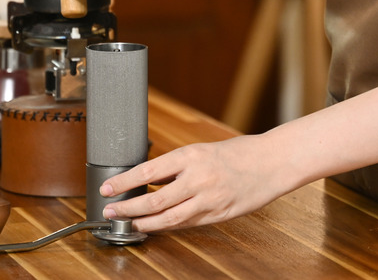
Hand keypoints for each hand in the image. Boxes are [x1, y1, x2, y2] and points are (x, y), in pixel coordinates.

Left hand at [100, 135, 293, 230]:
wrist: (270, 163)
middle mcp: (197, 179)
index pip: (147, 171)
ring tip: (129, 223)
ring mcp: (208, 200)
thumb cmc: (236, 153)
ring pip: (168, 218)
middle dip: (128, 208)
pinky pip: (186, 224)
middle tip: (111, 211)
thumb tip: (147, 179)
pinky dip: (167, 226)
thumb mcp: (199, 151)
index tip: (107, 188)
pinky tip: (155, 226)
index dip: (123, 182)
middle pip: (153, 200)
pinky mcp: (218, 215)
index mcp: (190, 156)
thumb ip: (174, 167)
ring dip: (144, 223)